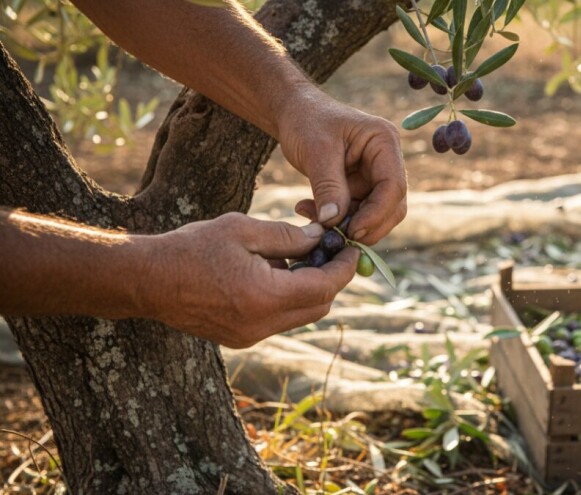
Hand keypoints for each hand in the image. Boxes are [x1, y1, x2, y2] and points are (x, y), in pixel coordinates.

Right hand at [140, 213, 356, 347]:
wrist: (146, 280)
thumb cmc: (191, 248)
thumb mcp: (243, 231)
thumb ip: (288, 237)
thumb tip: (321, 239)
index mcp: (264, 297)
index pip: (324, 287)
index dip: (344, 268)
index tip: (352, 249)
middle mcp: (261, 325)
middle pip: (318, 307)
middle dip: (330, 279)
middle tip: (330, 251)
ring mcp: (250, 336)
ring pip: (300, 316)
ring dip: (308, 289)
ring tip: (295, 257)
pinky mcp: (239, 338)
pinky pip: (278, 321)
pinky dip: (287, 299)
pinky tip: (272, 273)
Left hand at [276, 86, 406, 244]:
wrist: (292, 112)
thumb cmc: (306, 121)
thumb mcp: (316, 151)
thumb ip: (328, 187)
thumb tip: (333, 224)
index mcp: (384, 143)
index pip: (393, 186)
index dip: (377, 214)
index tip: (352, 231)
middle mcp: (386, 161)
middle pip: (391, 206)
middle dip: (367, 226)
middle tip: (337, 237)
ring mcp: (373, 176)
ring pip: (374, 215)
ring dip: (346, 224)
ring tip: (310, 216)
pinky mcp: (358, 188)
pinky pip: (354, 213)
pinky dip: (333, 219)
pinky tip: (306, 210)